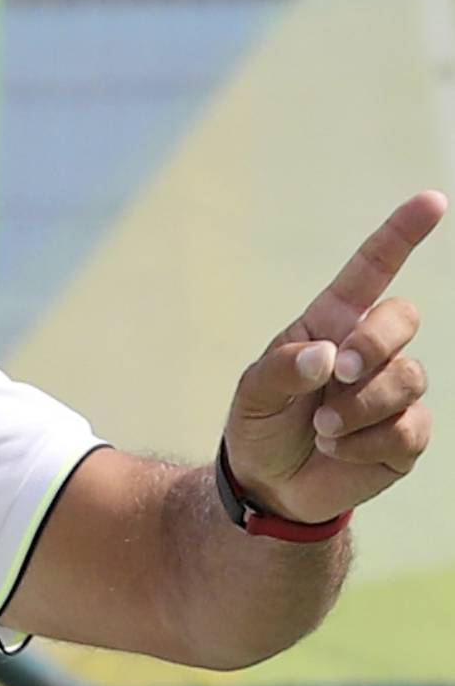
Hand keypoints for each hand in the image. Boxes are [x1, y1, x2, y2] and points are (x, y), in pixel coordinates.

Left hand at [223, 190, 444, 522]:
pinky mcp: (407, 434)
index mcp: (331, 324)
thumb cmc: (260, 424)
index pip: (373, 270)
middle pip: (403, 316)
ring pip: (407, 377)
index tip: (431, 201)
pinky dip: (365, 443)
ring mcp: (393, 391)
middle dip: (373, 343)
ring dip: (359, 406)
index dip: (401, 234)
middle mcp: (369, 350)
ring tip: (322, 429)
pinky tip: (338, 450)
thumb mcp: (254, 392)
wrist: (269, 483)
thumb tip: (327, 356)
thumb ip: (283, 368)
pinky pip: (408, 427)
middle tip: (338, 373)